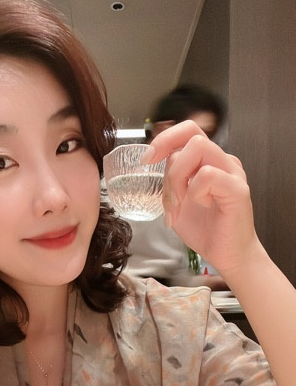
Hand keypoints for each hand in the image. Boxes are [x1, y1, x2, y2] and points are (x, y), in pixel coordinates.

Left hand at [143, 120, 258, 278]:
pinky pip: (208, 175)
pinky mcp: (237, 189)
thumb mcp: (176, 200)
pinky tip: (201, 205)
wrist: (225, 254)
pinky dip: (194, 191)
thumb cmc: (204, 229)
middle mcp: (222, 161)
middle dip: (170, 166)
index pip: (188, 130)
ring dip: (178, 178)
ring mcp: (232, 172)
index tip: (148, 159)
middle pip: (192, 136)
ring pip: (199, 148)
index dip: (165, 138)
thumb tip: (149, 163)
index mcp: (209, 161)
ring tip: (178, 205)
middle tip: (168, 195)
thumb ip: (168, 180)